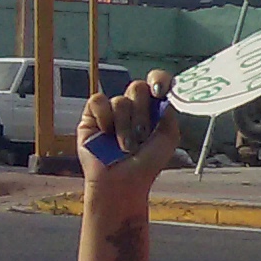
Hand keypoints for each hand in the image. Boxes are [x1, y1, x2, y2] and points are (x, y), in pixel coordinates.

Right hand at [78, 71, 180, 199]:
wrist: (124, 181)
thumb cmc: (147, 163)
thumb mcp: (169, 137)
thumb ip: (169, 113)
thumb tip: (164, 95)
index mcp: (153, 107)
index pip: (157, 80)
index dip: (159, 79)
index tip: (159, 91)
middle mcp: (133, 105)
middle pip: (138, 87)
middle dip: (142, 114)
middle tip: (142, 135)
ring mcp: (112, 110)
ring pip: (120, 100)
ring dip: (125, 126)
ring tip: (125, 146)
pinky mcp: (92, 116)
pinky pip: (98, 101)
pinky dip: (105, 118)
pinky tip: (105, 134)